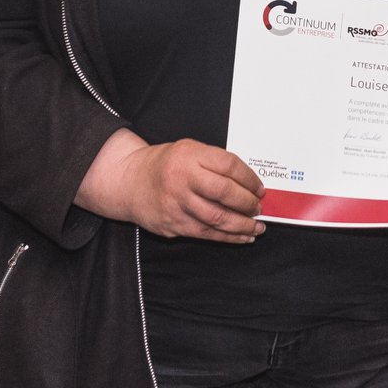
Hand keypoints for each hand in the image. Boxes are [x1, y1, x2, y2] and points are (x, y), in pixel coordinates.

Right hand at [77, 129, 264, 242]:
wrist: (128, 182)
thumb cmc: (163, 165)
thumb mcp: (188, 150)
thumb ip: (214, 162)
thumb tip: (248, 183)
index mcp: (189, 155)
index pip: (229, 165)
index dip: (249, 179)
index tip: (259, 188)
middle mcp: (182, 179)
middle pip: (225, 193)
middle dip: (248, 203)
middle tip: (259, 207)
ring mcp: (177, 204)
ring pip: (218, 218)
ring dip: (243, 225)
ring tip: (257, 226)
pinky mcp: (173, 224)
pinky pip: (207, 234)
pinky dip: (229, 237)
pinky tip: (242, 236)